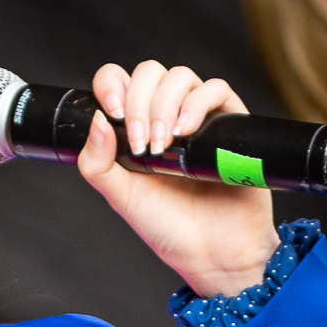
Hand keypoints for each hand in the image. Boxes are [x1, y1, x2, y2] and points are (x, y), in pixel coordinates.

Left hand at [77, 60, 278, 298]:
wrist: (213, 254)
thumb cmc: (169, 228)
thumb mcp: (121, 198)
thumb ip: (98, 164)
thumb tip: (96, 120)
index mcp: (137, 127)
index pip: (120, 81)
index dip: (112, 84)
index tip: (111, 112)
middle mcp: (167, 116)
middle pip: (150, 72)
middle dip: (140, 102)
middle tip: (141, 145)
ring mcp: (199, 117)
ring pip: (180, 77)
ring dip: (165, 105)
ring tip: (164, 146)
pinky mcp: (230, 123)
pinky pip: (216, 89)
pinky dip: (197, 103)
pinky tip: (186, 132)